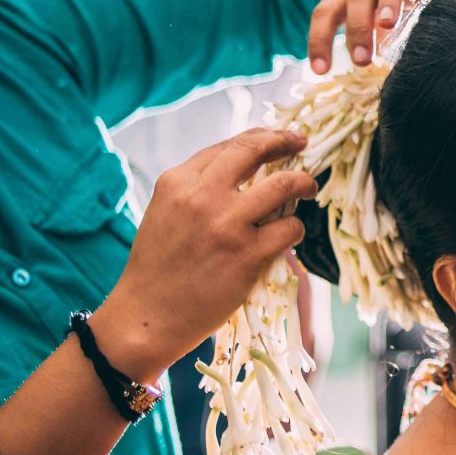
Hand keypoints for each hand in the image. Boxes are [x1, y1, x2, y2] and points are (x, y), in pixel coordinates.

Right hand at [97, 129, 317, 379]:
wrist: (146, 316)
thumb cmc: (157, 268)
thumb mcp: (165, 212)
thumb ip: (197, 189)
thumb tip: (243, 172)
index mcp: (177, 182)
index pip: (228, 146)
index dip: (258, 138)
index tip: (276, 138)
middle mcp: (201, 196)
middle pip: (255, 150)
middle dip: (284, 140)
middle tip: (301, 142)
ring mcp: (227, 224)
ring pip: (284, 184)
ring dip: (303, 182)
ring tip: (308, 188)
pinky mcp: (247, 255)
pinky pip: (289, 228)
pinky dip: (295, 229)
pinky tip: (290, 234)